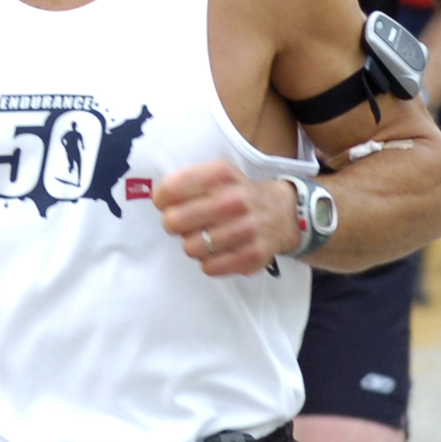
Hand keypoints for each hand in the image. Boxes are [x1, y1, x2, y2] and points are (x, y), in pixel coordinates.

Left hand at [154, 161, 301, 276]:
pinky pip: (209, 267)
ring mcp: (245, 228)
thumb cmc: (239, 194)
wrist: (283, 213)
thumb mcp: (218, 175)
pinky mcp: (252, 255)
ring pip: (190, 248)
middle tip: (182, 224)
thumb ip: (187, 183)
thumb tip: (157, 199)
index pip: (173, 188)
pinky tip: (218, 251)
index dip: (161, 199)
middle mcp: (235, 199)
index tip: (164, 204)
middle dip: (173, 224)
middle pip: (175, 221)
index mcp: (222, 174)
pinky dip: (208, 262)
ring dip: (192, 245)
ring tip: (205, 237)